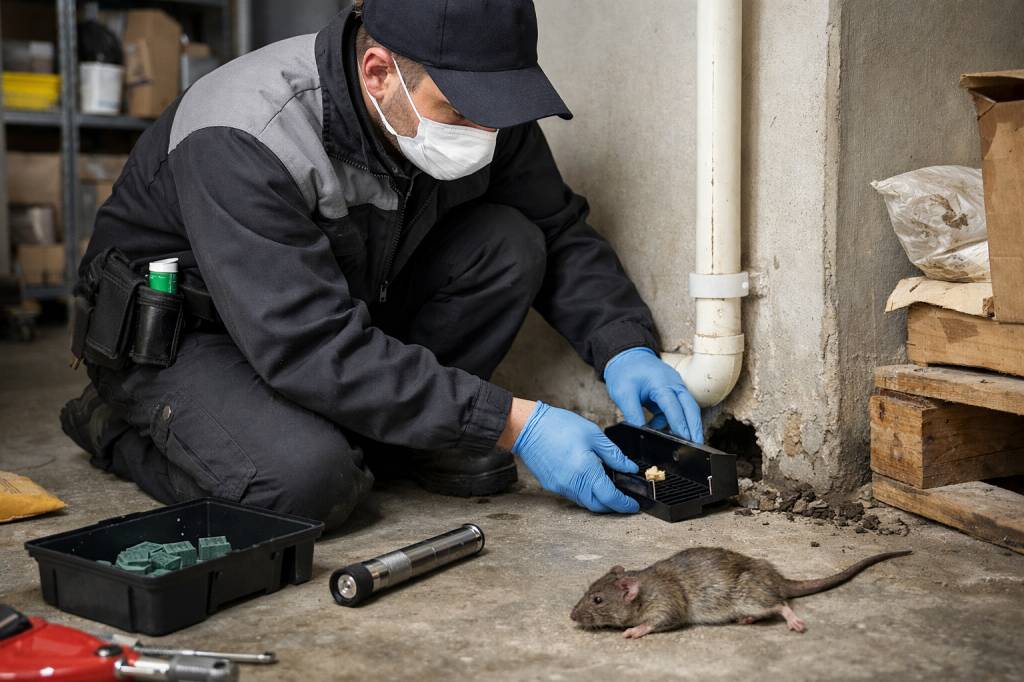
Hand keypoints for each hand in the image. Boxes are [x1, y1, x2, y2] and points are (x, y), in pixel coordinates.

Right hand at [511, 402, 639, 512]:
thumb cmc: (558, 426)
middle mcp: (573, 484)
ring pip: (584, 502)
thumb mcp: (593, 434)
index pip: (610, 497)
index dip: (624, 504)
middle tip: (623, 498)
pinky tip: (588, 479)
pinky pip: (573, 495)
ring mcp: (560, 486)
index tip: (633, 505)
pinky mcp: (551, 485)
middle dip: (612, 506)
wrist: (528, 427)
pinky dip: (584, 492)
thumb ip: (613, 454)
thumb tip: (629, 467)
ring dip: (598, 499)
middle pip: (597, 506)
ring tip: (607, 486)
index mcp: (586, 471)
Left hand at [603, 347, 703, 443]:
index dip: (680, 425)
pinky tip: (661, 430)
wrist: (626, 356)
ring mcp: (675, 387)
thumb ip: (633, 415)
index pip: (674, 407)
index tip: (685, 441)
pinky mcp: (672, 392)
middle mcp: (674, 384)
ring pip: (688, 409)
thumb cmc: (625, 372)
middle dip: (695, 428)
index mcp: (662, 383)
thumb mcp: (623, 394)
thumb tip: (641, 434)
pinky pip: (677, 409)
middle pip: (691, 408)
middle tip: (698, 448)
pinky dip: (672, 420)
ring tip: (685, 445)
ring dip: (687, 426)